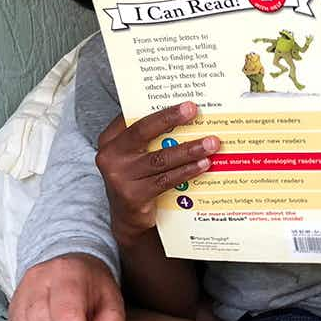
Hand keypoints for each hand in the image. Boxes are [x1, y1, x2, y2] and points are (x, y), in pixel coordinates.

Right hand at [95, 102, 218, 245]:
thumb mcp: (135, 154)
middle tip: (193, 111)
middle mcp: (110, 155)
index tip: (187, 103)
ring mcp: (120, 177)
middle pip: (143, 132)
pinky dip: (186, 171)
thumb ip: (150, 137)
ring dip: (188, 150)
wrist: (128, 218)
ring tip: (210, 144)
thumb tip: (186, 115)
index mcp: (111, 139)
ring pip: (159, 158)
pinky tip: (203, 165)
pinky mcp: (133, 196)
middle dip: (170, 119)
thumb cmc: (137, 177)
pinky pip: (165, 180)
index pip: (136, 117)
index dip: (161, 109)